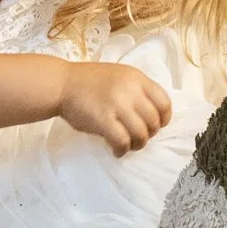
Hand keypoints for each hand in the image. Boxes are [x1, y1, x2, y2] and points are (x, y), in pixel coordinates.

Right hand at [58, 60, 174, 155]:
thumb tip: (151, 116)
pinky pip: (122, 141)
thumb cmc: (89, 82)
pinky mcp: (103, 119)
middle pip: (154, 121)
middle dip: (149, 134)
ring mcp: (117, 104)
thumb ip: (136, 91)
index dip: (164, 118)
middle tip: (138, 138)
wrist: (62, 84)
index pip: (164, 101)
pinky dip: (122, 150)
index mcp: (137, 78)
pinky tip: (117, 150)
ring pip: (141, 133)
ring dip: (137, 144)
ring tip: (128, 146)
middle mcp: (130, 90)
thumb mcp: (120, 76)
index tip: (157, 125)